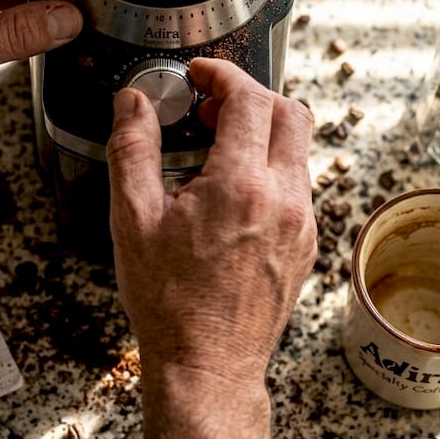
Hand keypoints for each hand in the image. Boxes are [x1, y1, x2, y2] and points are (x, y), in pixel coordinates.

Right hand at [106, 58, 316, 383]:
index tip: (201, 75)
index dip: (223, 73)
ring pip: (298, 149)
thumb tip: (133, 103)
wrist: (207, 365)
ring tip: (214, 153)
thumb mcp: (132, 219)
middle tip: (210, 108)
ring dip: (261, 134)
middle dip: (250, 96)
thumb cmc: (169, 302)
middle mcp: (284, 199)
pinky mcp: (307, 244)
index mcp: (241, 186)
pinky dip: (270, 170)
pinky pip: (298, 186)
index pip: (250, 98)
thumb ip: (132, 149)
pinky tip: (231, 194)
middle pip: (291, 112)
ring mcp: (302, 223)